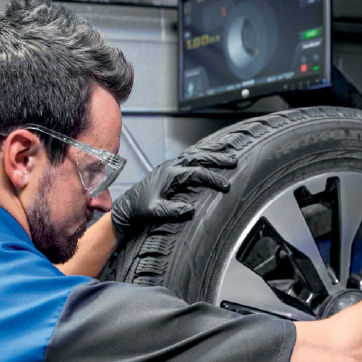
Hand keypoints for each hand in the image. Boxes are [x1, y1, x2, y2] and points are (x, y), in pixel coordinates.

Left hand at [111, 152, 234, 236]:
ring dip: (212, 151)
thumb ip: (170, 210)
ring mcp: (171, 166)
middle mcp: (171, 166)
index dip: (212, 178)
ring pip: (195, 153)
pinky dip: (202, 152)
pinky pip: (190, 156)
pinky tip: (211, 152)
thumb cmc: (139, 210)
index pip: (196, 172)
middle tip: (234, 161)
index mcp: (169, 175)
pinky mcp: (170, 168)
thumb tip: (190, 210)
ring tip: (229, 148)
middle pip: (198, 156)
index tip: (226, 186)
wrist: (127, 206)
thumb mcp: (153, 212)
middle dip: (217, 158)